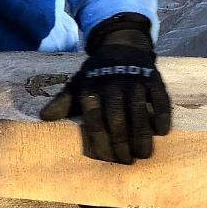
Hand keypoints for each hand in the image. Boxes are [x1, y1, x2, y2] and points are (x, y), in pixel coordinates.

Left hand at [40, 13, 170, 163]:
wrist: (122, 45)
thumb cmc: (97, 74)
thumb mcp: (78, 84)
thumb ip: (63, 102)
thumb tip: (44, 117)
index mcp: (91, 89)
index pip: (95, 120)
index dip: (101, 141)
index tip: (108, 159)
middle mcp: (113, 85)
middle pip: (117, 119)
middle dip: (122, 143)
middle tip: (127, 161)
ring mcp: (135, 81)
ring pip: (139, 111)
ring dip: (142, 135)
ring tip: (143, 154)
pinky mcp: (154, 79)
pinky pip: (160, 99)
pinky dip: (162, 116)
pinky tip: (161, 132)